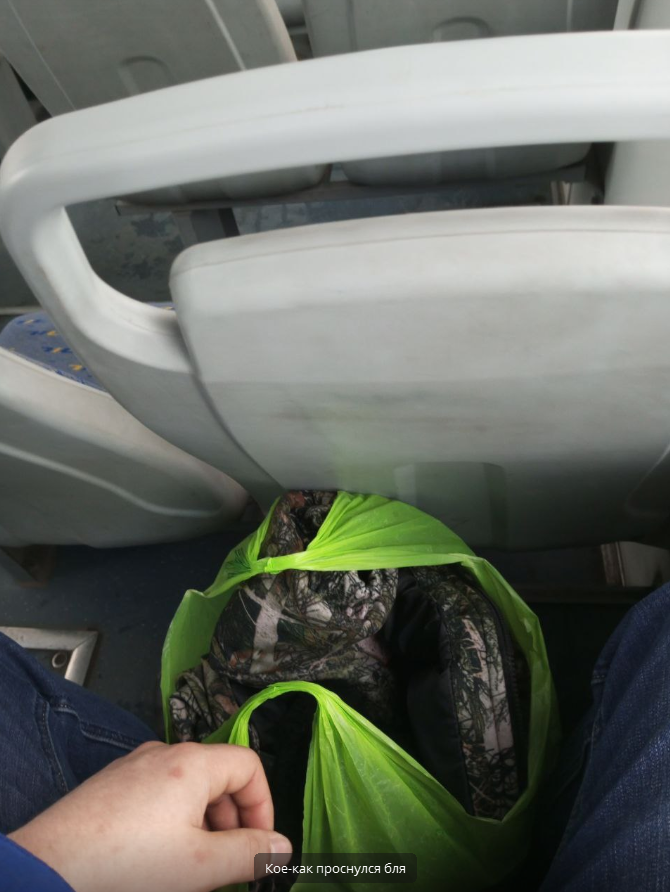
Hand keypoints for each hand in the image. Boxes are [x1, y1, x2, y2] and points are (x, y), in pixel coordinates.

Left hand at [9, 741, 291, 891]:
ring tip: (191, 868)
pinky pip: (159, 794)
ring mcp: (134, 766)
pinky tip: (158, 859)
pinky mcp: (112, 785)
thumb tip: (282, 848)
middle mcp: (164, 753)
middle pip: (219, 777)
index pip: (249, 765)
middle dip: (231, 822)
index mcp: (192, 762)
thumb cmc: (128, 865)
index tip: (260, 847)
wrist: (50, 869)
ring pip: (188, 789)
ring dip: (202, 826)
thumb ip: (250, 854)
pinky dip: (172, 822)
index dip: (263, 806)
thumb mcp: (201, 865)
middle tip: (226, 867)